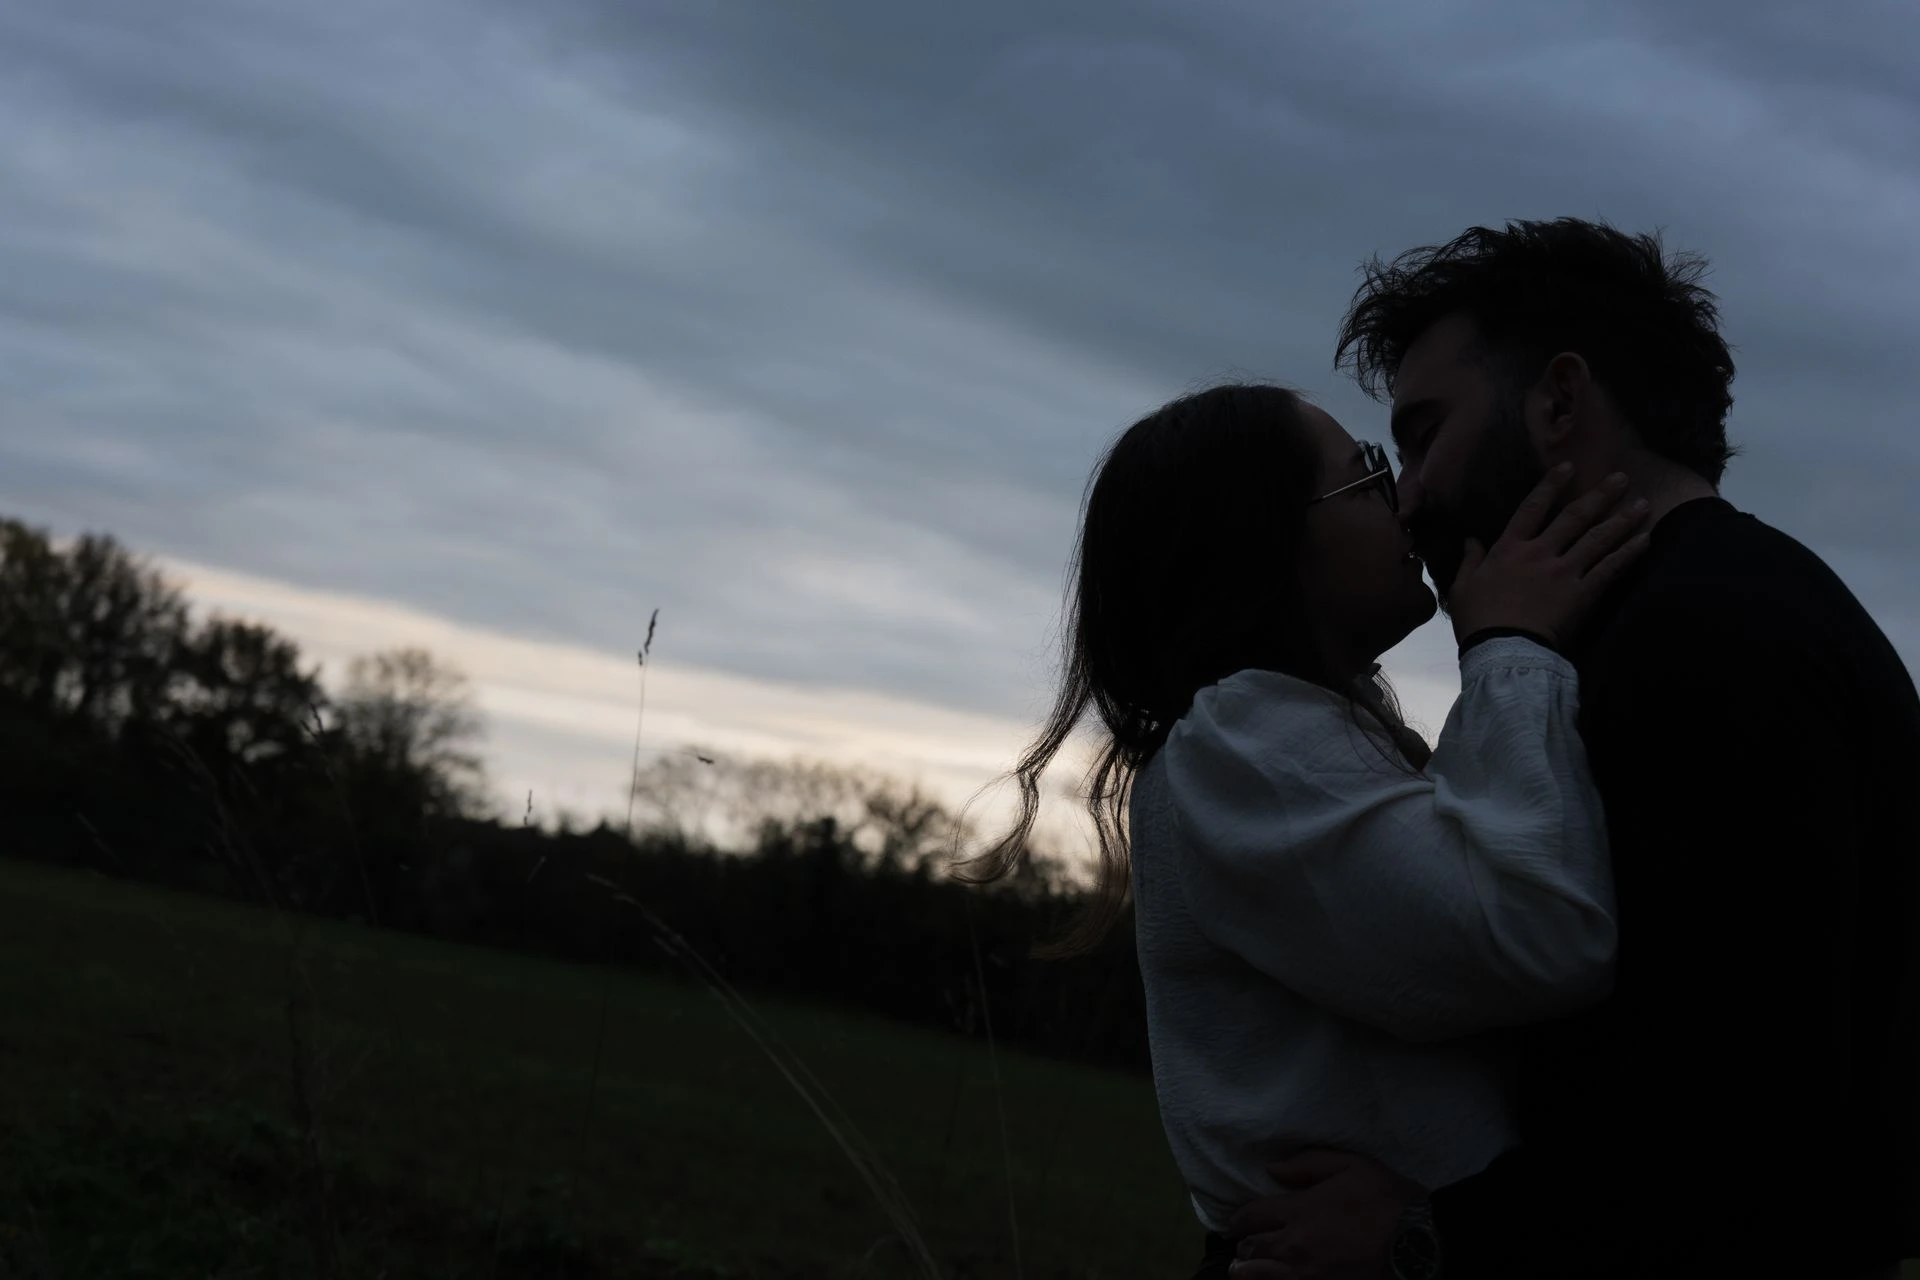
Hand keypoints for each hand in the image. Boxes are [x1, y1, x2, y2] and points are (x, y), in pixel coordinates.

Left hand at [1225, 1147, 1423, 1279]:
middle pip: (1252, 1248)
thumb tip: (1272, 1169)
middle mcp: (1296, 1243)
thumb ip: (1307, 1164)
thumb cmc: (1387, 1199)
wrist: (1418, 1241)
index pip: (1253, 1215)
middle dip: (1243, 1246)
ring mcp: (1307, 1273)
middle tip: (1242, 1246)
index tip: (1236, 1223)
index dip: (1239, 1220)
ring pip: (1260, 1276)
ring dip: (1247, 1271)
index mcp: (1300, 1209)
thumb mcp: (1350, 1164)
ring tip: (1242, 1270)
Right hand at [1445, 463, 1651, 650]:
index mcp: (1509, 548)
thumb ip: (1469, 560)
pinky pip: (1610, 568)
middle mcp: (1540, 552)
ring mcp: (1564, 572)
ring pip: (1598, 538)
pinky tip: (1646, 539)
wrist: (1502, 649)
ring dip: (1622, 519)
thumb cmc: (1478, 620)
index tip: (1568, 466)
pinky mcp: (1582, 593)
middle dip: (1599, 495)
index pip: (1532, 508)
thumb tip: (1470, 540)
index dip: (1550, 486)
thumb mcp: (1462, 587)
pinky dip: (1629, 553)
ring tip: (1642, 503)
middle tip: (1621, 477)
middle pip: (1574, 516)